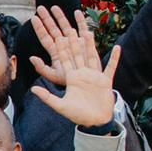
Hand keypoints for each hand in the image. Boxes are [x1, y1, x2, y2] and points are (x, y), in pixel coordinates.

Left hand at [25, 6, 121, 127]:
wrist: (95, 121)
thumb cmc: (78, 115)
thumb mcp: (60, 106)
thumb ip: (47, 97)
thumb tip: (33, 90)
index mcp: (72, 78)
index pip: (65, 60)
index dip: (61, 48)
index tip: (57, 35)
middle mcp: (83, 74)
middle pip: (78, 54)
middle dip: (73, 42)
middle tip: (70, 28)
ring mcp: (95, 76)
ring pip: (93, 57)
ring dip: (91, 46)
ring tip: (89, 33)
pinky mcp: (106, 81)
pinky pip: (111, 67)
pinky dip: (115, 58)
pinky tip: (118, 47)